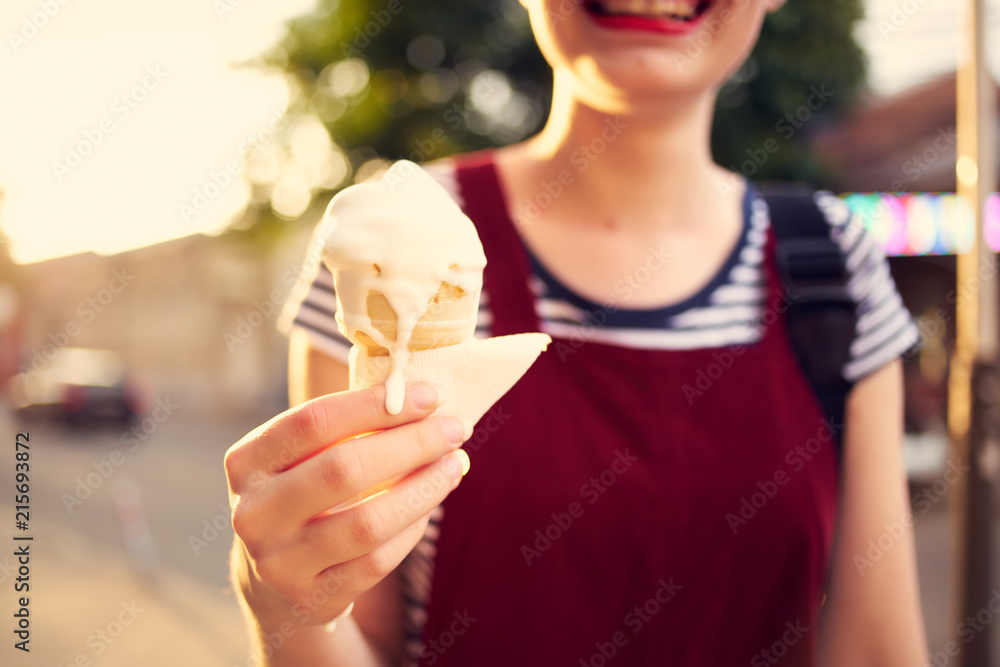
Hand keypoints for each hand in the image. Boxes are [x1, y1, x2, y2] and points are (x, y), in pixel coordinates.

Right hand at [225, 383, 467, 628]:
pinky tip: (431, 504)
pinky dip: (412, 529)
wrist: (272, 580)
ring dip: (423, 489)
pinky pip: (377, 561)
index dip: (374, 404)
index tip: (428, 395)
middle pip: (344, 469)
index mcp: (247, 462)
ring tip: (455, 465)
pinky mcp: (310, 598)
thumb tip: (425, 403)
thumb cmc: (303, 495)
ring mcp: (279, 562)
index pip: (314, 422)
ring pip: (367, 523)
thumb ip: (347, 429)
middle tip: (455, 429)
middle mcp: (254, 512)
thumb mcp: (302, 458)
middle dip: (411, 444)